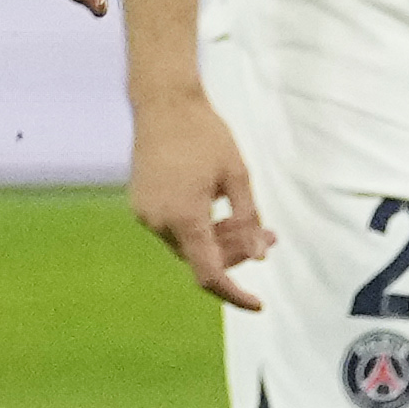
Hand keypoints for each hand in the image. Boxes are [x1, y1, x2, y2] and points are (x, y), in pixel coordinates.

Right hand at [126, 82, 269, 300]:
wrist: (163, 103)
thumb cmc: (205, 134)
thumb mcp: (238, 175)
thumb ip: (248, 220)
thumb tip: (258, 259)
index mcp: (185, 217)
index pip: (209, 274)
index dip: (234, 295)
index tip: (258, 304)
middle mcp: (160, 222)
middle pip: (201, 258)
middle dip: (235, 253)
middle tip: (268, 237)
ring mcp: (145, 213)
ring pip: (188, 244)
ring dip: (218, 240)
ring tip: (247, 220)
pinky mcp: (140, 203)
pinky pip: (173, 229)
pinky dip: (197, 227)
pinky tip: (217, 209)